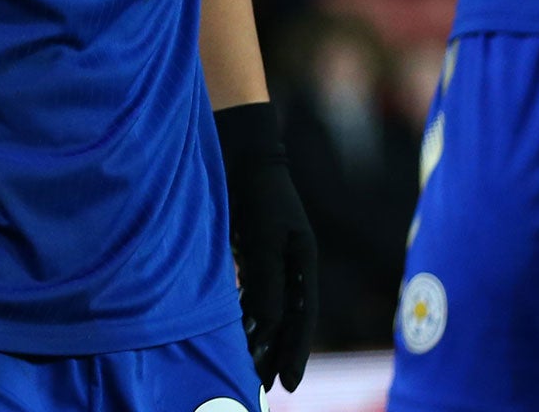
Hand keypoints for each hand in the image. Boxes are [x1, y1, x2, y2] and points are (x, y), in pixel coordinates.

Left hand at [215, 102, 316, 390]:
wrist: (239, 153)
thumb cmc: (257, 193)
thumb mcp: (265, 239)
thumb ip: (267, 283)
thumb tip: (268, 328)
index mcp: (304, 260)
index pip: (304, 316)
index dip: (296, 351)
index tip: (289, 384)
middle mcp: (291, 263)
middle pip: (287, 317)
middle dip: (277, 351)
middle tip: (264, 385)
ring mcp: (270, 257)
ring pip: (268, 307)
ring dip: (259, 336)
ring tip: (247, 366)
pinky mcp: (249, 250)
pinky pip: (251, 290)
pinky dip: (244, 313)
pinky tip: (234, 330)